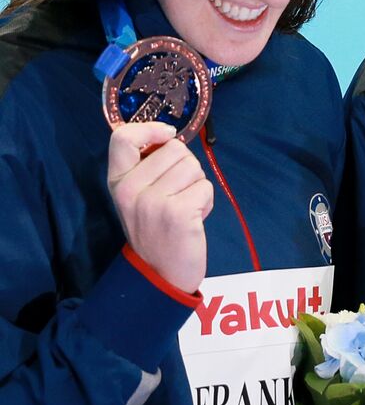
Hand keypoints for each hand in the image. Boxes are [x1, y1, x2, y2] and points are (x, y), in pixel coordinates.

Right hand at [107, 122, 212, 292]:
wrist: (160, 275)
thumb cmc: (156, 231)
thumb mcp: (139, 197)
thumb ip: (148, 168)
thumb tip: (169, 137)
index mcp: (117, 181)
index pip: (122, 137)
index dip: (150, 129)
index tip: (167, 136)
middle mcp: (130, 189)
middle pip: (175, 149)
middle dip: (186, 168)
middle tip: (178, 195)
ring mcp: (152, 201)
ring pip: (194, 167)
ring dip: (197, 186)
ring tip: (185, 208)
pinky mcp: (177, 212)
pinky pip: (205, 187)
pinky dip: (207, 201)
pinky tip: (194, 219)